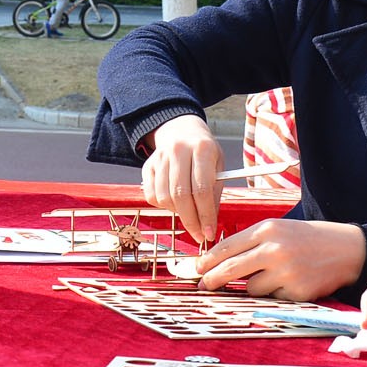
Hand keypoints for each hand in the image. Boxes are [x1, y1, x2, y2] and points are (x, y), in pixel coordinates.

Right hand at [141, 114, 223, 243]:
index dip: (205, 215)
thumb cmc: (205, 152)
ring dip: (177, 213)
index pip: (202, 189)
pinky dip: (163, 205)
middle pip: (181, 195)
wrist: (182, 131)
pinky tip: (174, 202)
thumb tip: (209, 223)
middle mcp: (178, 150)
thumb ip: (214, 193)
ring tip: (188, 214)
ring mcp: (160, 157)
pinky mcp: (147, 165)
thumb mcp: (219, 166)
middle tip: (198, 235)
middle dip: (191, 221)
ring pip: (164, 197)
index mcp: (201, 149)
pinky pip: (151, 196)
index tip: (209, 233)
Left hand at [193, 218, 366, 300]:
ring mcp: (286, 272)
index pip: (228, 246)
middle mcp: (274, 249)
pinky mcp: (297, 292)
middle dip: (213, 279)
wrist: (345, 249)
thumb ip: (251, 242)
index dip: (208, 260)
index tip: (197, 269)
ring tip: (273, 275)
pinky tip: (291, 282)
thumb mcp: (278, 229)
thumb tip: (219, 262)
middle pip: (231, 269)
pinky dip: (276, 294)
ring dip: (254, 286)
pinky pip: (272, 298)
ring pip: (251, 288)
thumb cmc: (306, 239)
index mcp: (267, 229)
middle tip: (203, 285)